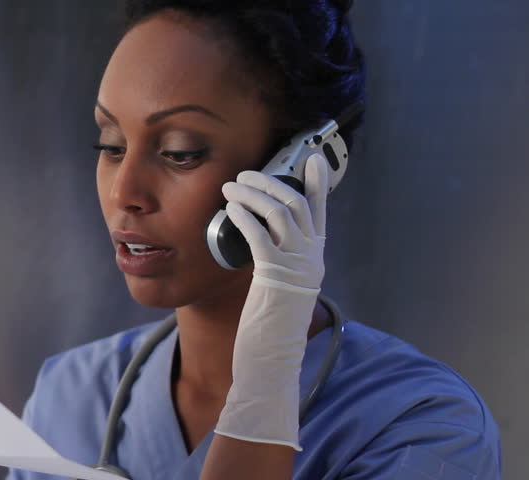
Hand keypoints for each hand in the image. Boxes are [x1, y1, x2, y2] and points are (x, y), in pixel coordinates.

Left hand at [215, 153, 329, 450]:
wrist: (273, 361)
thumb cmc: (271, 326)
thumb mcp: (280, 287)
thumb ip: (279, 261)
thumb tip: (262, 238)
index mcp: (314, 259)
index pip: (320, 212)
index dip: (318, 183)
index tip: (314, 159)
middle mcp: (311, 259)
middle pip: (298, 204)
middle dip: (271, 181)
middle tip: (245, 174)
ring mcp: (297, 267)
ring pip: (281, 213)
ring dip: (253, 194)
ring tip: (230, 187)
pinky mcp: (277, 277)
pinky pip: (261, 236)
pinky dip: (245, 217)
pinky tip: (231, 209)